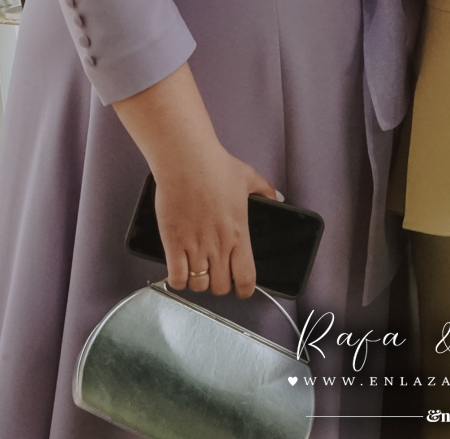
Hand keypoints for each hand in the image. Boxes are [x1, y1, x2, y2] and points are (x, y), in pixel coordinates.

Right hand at [153, 145, 280, 298]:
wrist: (185, 158)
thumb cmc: (215, 165)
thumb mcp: (249, 177)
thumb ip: (265, 191)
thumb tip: (277, 198)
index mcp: (239, 234)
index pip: (246, 278)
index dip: (244, 290)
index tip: (240, 289)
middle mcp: (218, 245)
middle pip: (220, 287)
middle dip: (218, 285)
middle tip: (214, 274)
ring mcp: (194, 245)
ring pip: (198, 286)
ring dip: (197, 282)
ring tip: (196, 271)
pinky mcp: (173, 242)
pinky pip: (176, 277)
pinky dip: (177, 279)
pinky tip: (178, 269)